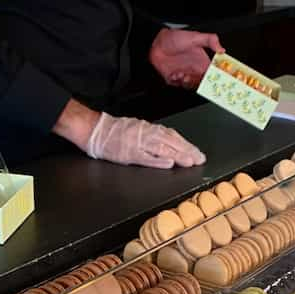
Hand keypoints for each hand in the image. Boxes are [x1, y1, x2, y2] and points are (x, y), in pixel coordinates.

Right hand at [86, 111, 205, 168]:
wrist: (95, 129)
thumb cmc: (114, 131)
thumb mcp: (136, 129)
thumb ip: (151, 136)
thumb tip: (169, 144)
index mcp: (148, 129)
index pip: (172, 136)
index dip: (186, 144)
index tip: (197, 153)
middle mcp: (145, 134)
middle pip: (170, 142)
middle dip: (186, 151)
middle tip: (199, 159)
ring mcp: (137, 144)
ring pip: (162, 149)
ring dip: (177, 155)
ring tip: (189, 162)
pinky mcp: (129, 154)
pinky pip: (145, 157)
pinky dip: (158, 160)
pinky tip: (169, 163)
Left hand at [149, 28, 224, 89]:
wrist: (157, 43)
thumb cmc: (175, 38)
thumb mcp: (195, 37)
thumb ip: (210, 40)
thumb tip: (222, 49)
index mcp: (202, 62)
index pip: (213, 73)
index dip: (216, 77)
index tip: (216, 78)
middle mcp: (194, 70)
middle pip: (203, 83)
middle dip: (200, 82)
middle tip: (195, 77)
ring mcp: (185, 75)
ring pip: (191, 86)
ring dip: (188, 82)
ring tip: (183, 74)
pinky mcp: (175, 79)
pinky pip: (179, 85)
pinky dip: (177, 81)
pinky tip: (175, 73)